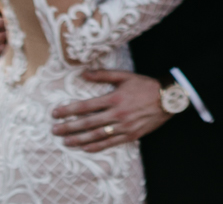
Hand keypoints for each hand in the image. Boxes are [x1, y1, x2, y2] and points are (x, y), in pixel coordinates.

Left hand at [51, 71, 172, 150]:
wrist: (168, 98)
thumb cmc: (145, 85)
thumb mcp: (125, 76)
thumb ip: (103, 75)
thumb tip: (83, 73)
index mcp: (114, 98)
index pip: (85, 106)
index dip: (68, 110)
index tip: (55, 113)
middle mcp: (117, 114)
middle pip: (88, 123)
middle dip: (69, 127)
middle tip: (54, 130)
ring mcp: (124, 127)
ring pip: (97, 136)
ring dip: (79, 139)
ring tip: (65, 142)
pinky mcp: (131, 135)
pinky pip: (110, 143)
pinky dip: (96, 147)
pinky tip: (85, 148)